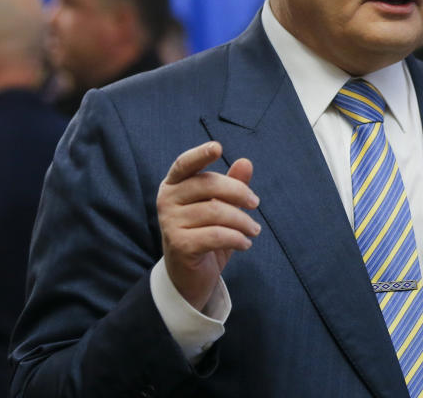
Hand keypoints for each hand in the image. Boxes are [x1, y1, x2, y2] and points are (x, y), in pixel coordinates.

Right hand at [157, 141, 259, 310]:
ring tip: (254, 230)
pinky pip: (216, 235)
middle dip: (239, 193)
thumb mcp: (221, 206)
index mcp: (174, 184)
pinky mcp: (179, 245)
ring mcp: (169, 223)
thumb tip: (245, 162)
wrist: (190, 274)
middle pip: (208, 185)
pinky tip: (245, 243)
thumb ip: (233, 184)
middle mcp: (167, 200)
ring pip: (216, 211)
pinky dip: (237, 238)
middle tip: (256, 204)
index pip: (185, 164)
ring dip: (243, 221)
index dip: (200, 154)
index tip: (218, 147)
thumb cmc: (205, 232)